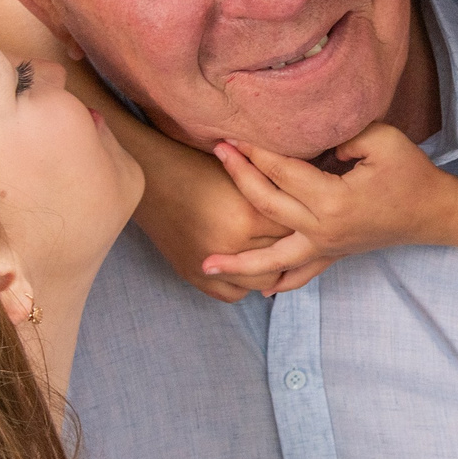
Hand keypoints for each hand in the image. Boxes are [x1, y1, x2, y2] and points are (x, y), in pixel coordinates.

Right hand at [134, 136, 328, 302]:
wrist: (152, 176)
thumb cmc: (197, 165)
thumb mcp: (243, 174)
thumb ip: (272, 192)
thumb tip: (304, 209)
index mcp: (247, 216)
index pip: (292, 227)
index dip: (300, 219)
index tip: (305, 215)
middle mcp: (231, 246)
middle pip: (282, 256)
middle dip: (290, 244)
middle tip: (294, 233)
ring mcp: (211, 266)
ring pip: (263, 281)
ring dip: (270, 268)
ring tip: (273, 252)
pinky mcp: (195, 276)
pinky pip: (233, 294)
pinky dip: (242, 284)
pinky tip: (246, 268)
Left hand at [200, 124, 453, 278]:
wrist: (433, 212)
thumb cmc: (411, 173)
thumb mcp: (383, 140)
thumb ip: (345, 135)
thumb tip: (312, 139)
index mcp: (334, 200)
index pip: (283, 172)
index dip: (257, 151)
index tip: (233, 134)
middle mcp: (323, 229)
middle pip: (267, 204)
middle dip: (239, 176)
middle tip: (217, 152)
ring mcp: (326, 247)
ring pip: (274, 258)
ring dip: (239, 262)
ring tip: (206, 264)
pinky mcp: (332, 254)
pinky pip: (301, 275)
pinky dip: (279, 283)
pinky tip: (257, 290)